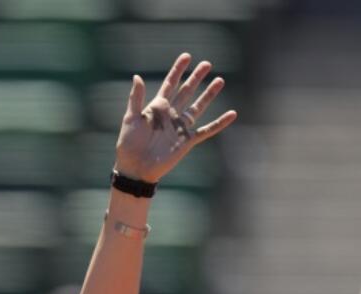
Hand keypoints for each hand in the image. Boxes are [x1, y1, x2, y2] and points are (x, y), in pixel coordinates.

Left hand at [114, 53, 236, 182]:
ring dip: (209, 94)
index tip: (186, 56)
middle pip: (186, 92)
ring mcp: (180, 127)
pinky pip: (207, 130)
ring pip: (198, 107)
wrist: (135, 168)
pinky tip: (232, 114)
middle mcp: (170, 115)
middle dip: (196, 78)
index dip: (178, 70)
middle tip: (207, 63)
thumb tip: (137, 76)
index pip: (170, 84)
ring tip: (220, 80)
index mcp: (157, 107)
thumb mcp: (130, 119)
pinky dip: (219, 123)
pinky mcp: (187, 141)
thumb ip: (136, 98)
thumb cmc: (128, 145)